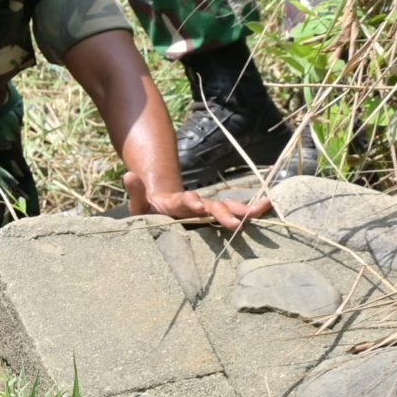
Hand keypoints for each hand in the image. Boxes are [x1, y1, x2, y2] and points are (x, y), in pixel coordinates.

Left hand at [128, 179, 271, 230]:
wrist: (161, 203)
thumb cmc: (148, 208)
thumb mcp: (139, 202)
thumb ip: (136, 192)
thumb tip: (128, 175)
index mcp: (176, 202)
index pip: (184, 201)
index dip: (191, 202)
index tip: (197, 205)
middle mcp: (196, 204)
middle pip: (211, 205)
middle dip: (223, 212)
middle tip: (234, 221)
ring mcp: (207, 210)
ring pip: (226, 208)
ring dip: (243, 210)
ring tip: (262, 209)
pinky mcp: (213, 218)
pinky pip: (233, 215)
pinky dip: (249, 212)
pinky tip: (268, 208)